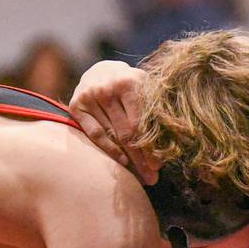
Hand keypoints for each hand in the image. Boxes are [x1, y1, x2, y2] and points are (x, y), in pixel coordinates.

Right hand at [69, 60, 160, 183]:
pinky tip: (121, 161)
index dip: (150, 146)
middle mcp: (108, 88)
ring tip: (141, 175)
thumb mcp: (145, 88)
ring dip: (128, 158)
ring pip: (112, 135)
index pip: (141, 122)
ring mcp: (90, 96)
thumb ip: (155, 108)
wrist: (101, 69)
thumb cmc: (130, 85)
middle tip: (151, 177)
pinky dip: (108, 149)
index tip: (158, 166)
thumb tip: (171, 142)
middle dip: (140, 158)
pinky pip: (95, 134)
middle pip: (127, 132)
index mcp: (130, 82)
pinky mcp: (76, 105)